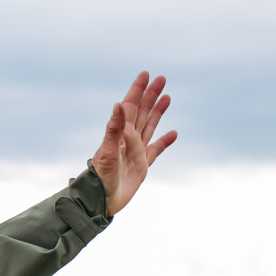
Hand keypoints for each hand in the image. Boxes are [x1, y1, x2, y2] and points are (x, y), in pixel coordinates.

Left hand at [93, 71, 177, 215]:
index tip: (145, 74)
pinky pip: (156, 150)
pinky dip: (165, 141)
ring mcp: (136, 151)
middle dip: (150, 95)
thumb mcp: (107, 152)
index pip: (129, 107)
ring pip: (149, 126)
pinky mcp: (142, 165)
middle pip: (141, 112)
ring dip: (157, 111)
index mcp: (119, 134)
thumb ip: (113, 129)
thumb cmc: (101, 178)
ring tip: (167, 96)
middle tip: (161, 78)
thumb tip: (118, 104)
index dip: (136, 90)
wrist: (102, 201)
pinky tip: (173, 133)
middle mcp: (128, 140)